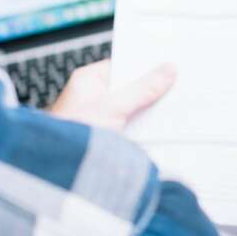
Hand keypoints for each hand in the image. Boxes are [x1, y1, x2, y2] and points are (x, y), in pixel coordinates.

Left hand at [47, 60, 175, 130]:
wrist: (60, 170)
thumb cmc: (72, 134)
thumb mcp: (114, 107)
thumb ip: (143, 89)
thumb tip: (166, 71)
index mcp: (88, 81)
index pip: (123, 66)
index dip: (145, 66)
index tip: (169, 65)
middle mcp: (92, 98)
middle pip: (129, 88)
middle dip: (150, 90)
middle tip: (175, 87)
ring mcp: (100, 118)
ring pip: (131, 109)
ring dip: (147, 112)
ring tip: (172, 110)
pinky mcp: (107, 138)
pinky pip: (130, 127)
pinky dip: (142, 129)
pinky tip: (159, 131)